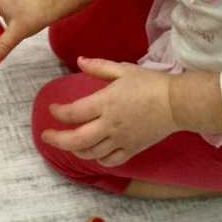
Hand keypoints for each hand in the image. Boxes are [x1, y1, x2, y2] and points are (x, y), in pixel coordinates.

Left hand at [42, 57, 180, 166]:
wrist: (176, 103)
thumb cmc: (149, 83)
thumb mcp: (123, 70)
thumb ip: (99, 67)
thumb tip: (79, 60)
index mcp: (106, 103)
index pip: (74, 112)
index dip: (58, 112)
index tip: (52, 109)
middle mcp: (109, 125)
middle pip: (77, 139)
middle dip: (57, 139)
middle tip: (46, 136)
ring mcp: (121, 140)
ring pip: (91, 153)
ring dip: (75, 150)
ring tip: (68, 144)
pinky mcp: (132, 149)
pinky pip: (110, 160)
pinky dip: (98, 160)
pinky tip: (93, 154)